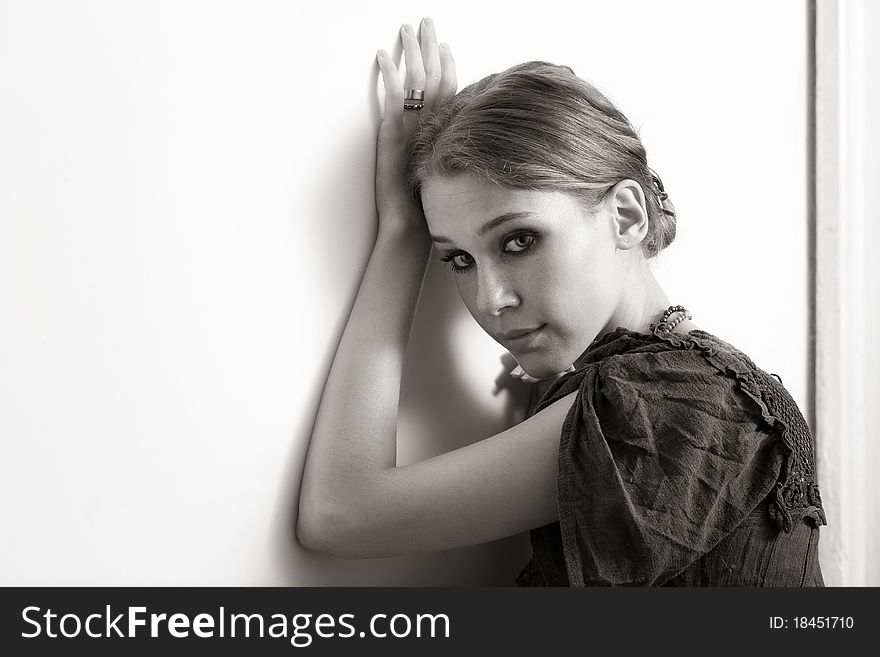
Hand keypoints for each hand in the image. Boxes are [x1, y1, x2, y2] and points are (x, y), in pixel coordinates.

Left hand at [375, 18, 456, 229]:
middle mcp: (434, 125)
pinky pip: (393, 96)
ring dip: (412, 51)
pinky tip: (382, 55)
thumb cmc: (426, 208)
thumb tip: (446, 143)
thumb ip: (443, 153)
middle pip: (436, 76)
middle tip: (427, 22)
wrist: (411, 224)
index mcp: (446, 132)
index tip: (447, 45)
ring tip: (406, 28)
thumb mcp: (438, 174)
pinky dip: (388, 73)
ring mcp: (415, 127)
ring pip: (417, 79)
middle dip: (431, 46)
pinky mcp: (395, 133)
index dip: (449, 65)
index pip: (451, 90)